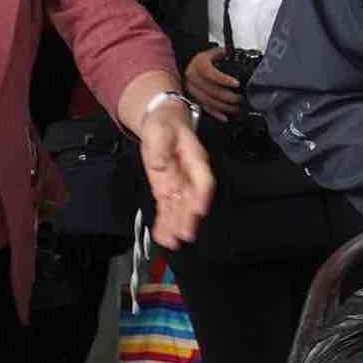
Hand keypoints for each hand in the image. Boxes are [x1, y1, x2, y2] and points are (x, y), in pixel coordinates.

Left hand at [139, 102, 213, 248]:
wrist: (161, 121)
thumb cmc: (165, 124)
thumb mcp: (161, 128)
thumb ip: (160, 146)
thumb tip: (160, 164)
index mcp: (194, 159)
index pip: (203, 180)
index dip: (202, 196)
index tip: (199, 210)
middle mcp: (188, 175)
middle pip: (191, 200)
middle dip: (188, 218)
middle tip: (184, 234)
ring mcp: (177, 183)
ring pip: (179, 208)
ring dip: (175, 225)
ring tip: (171, 241)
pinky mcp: (165, 188)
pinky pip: (167, 208)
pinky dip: (165, 222)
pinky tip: (163, 235)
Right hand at [183, 47, 240, 118]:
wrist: (191, 64)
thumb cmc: (206, 59)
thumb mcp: (216, 52)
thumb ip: (224, 54)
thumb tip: (235, 56)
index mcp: (199, 64)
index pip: (211, 73)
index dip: (225, 79)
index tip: (237, 84)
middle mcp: (192, 77)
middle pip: (212, 90)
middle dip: (229, 97)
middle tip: (241, 99)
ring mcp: (191, 89)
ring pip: (209, 101)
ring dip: (225, 107)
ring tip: (236, 108)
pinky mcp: (192, 97)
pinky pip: (204, 108)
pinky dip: (216, 113)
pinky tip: (225, 116)